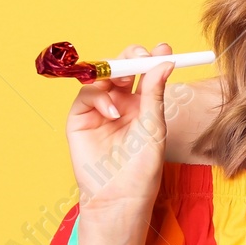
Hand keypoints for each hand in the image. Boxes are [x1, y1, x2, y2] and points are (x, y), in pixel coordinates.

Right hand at [67, 42, 175, 223]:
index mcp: (143, 106)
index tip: (164, 48)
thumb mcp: (154, 126)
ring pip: (102, 77)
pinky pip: (86, 94)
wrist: (119, 196)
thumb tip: (165, 61)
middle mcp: (121, 104)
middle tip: (140, 56)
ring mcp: (100, 109)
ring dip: (114, 72)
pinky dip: (98, 95)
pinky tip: (112, 110)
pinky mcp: (80, 118)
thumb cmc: (142, 168)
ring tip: (125, 79)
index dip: (153, 59)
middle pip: (123, 69)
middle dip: (131, 57)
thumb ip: (155, 93)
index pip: (146, 74)